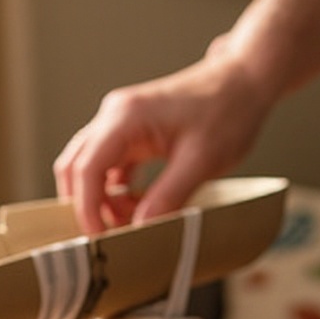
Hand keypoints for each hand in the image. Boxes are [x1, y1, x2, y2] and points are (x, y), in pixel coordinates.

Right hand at [53, 50, 270, 232]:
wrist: (244, 81)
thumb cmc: (228, 112)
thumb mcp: (201, 161)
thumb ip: (167, 196)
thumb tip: (140, 228)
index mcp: (125, 118)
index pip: (86, 169)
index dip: (87, 209)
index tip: (99, 238)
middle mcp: (114, 116)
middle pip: (75, 167)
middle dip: (86, 205)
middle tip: (108, 234)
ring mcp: (119, 123)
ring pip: (88, 168)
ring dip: (102, 199)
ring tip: (132, 218)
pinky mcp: (130, 132)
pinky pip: (107, 166)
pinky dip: (115, 190)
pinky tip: (138, 204)